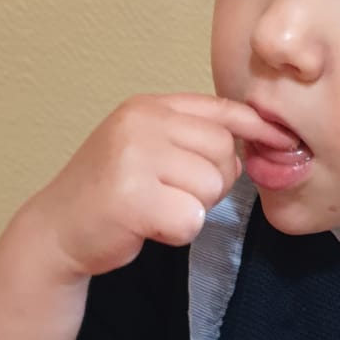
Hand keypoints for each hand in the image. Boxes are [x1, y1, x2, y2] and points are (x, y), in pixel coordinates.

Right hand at [28, 94, 293, 279]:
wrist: (56, 231)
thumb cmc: (111, 193)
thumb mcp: (147, 147)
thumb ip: (191, 135)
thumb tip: (261, 135)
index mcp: (147, 107)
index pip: (220, 108)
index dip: (257, 126)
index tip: (282, 140)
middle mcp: (140, 123)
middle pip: (225, 150)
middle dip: (213, 181)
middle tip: (174, 194)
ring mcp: (134, 158)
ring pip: (211, 186)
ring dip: (193, 209)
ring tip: (157, 208)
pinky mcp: (133, 198)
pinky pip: (191, 219)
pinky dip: (177, 232)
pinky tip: (149, 227)